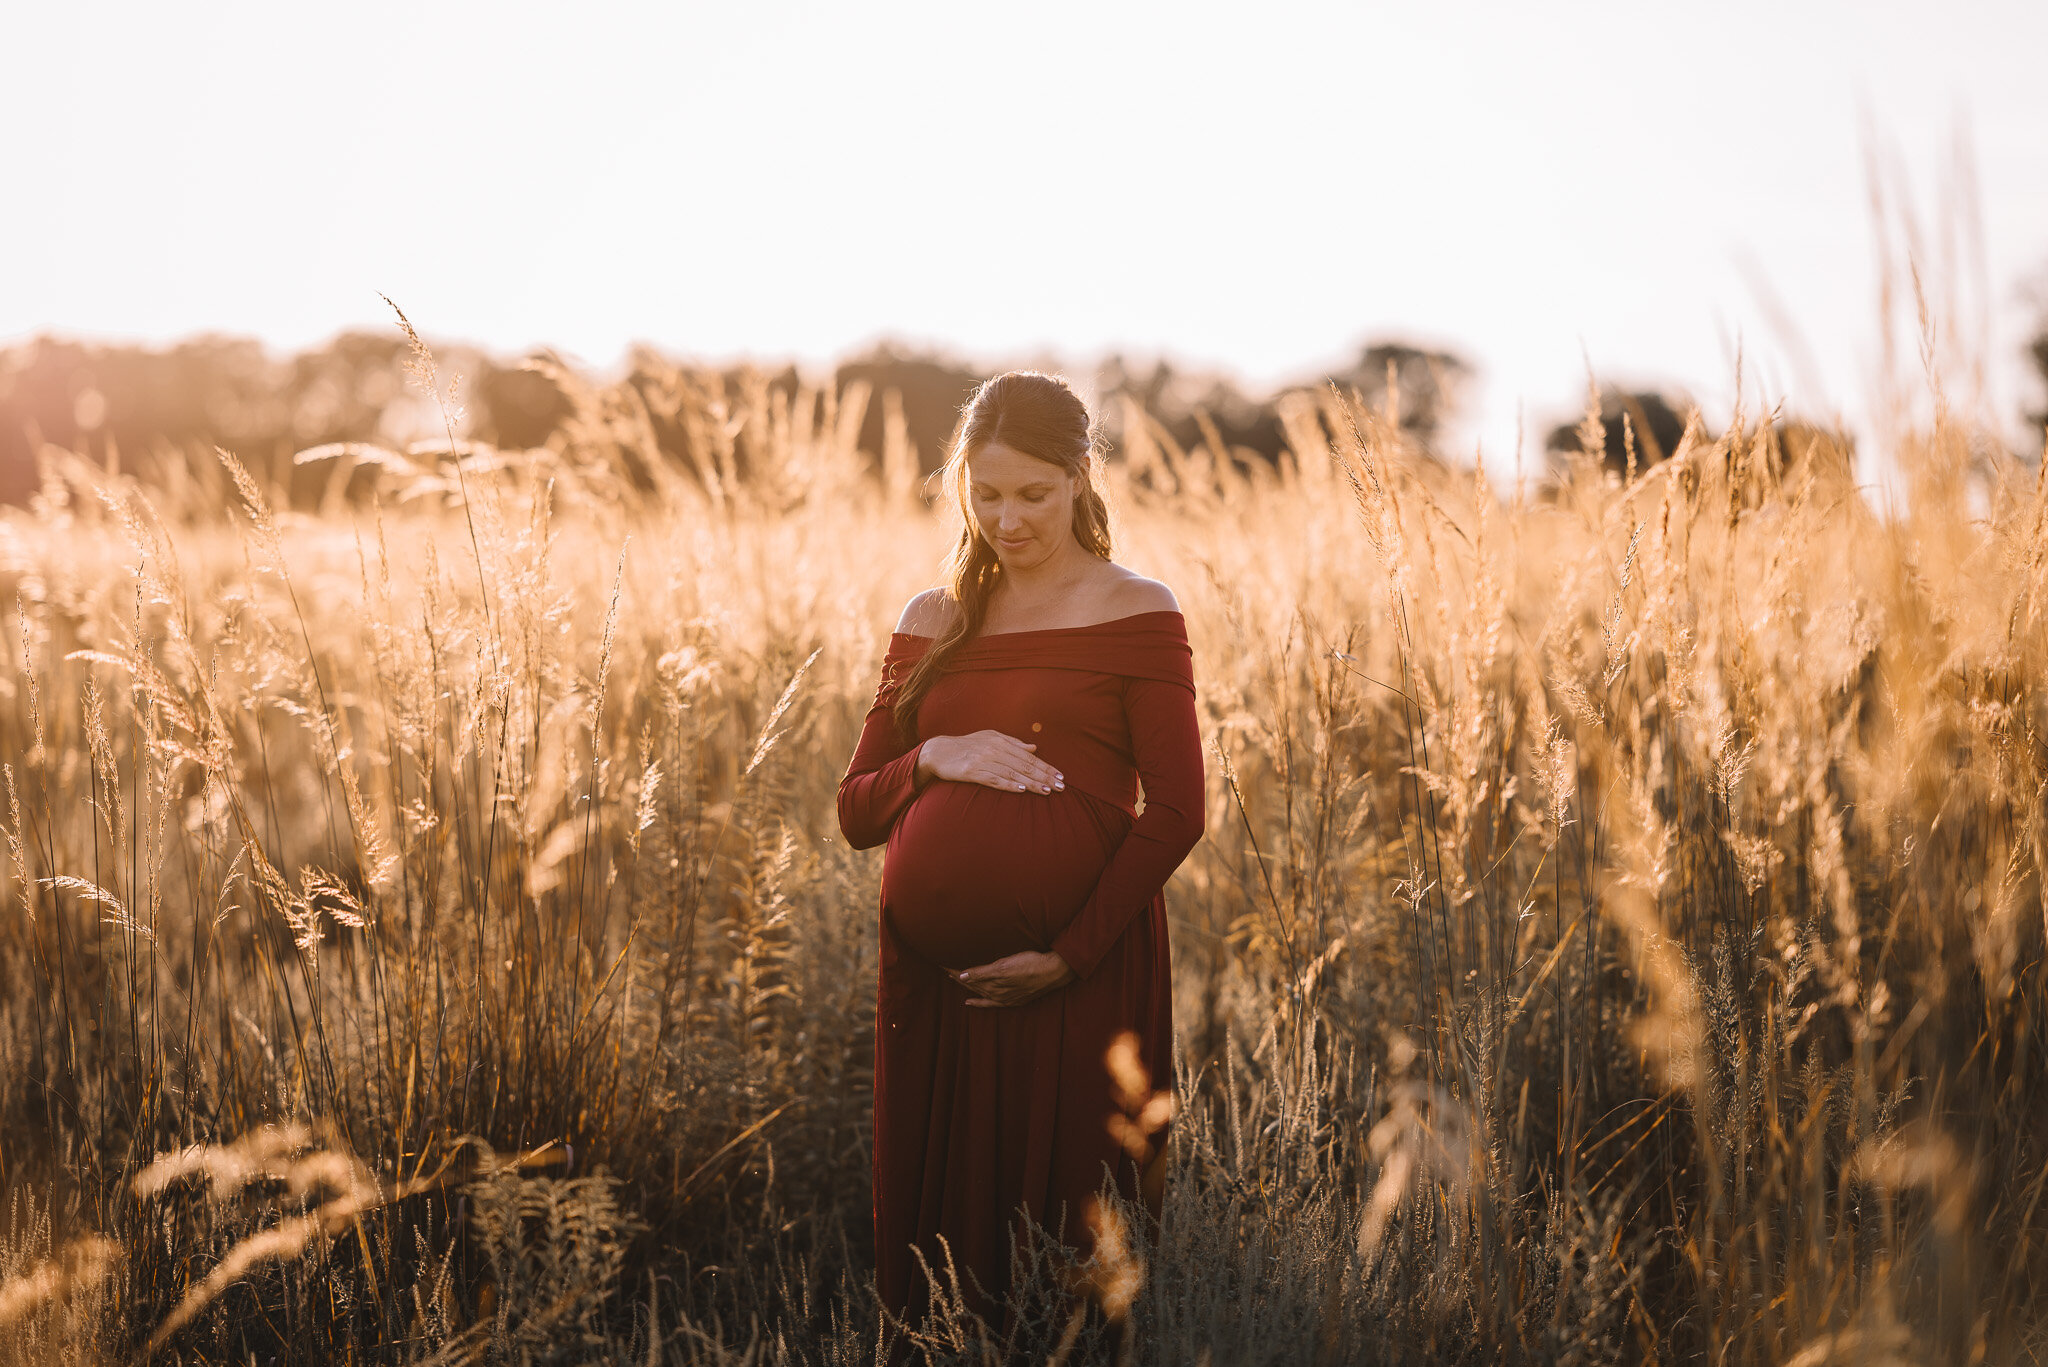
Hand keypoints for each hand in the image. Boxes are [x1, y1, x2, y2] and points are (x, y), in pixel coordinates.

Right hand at [917, 731, 1063, 794]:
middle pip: (1024, 765)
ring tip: (1047, 790)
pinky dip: (1008, 784)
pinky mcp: (972, 772)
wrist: (939, 751)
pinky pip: (993, 779)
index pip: (1029, 756)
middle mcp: (994, 749)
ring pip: (1013, 773)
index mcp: (1001, 741)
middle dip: (1045, 776)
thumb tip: (1034, 748)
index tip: (1061, 776)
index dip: (1046, 767)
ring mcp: (983, 761)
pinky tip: (1021, 790)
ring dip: (1031, 782)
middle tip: (1061, 787)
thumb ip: (1013, 743)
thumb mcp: (990, 738)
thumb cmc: (967, 745)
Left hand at [949, 950, 1075, 1007]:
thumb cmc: (1030, 964)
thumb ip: (982, 973)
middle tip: (945, 969)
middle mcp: (996, 994)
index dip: (954, 972)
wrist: (1053, 971)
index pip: (967, 978)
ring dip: (967, 987)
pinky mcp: (1013, 998)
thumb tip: (962, 977)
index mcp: (993, 985)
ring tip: (955, 980)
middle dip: (958, 978)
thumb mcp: (1004, 966)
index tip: (942, 964)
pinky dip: (979, 1002)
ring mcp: (1005, 997)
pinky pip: (990, 1002)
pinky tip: (970, 1002)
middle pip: (971, 986)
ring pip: (979, 992)